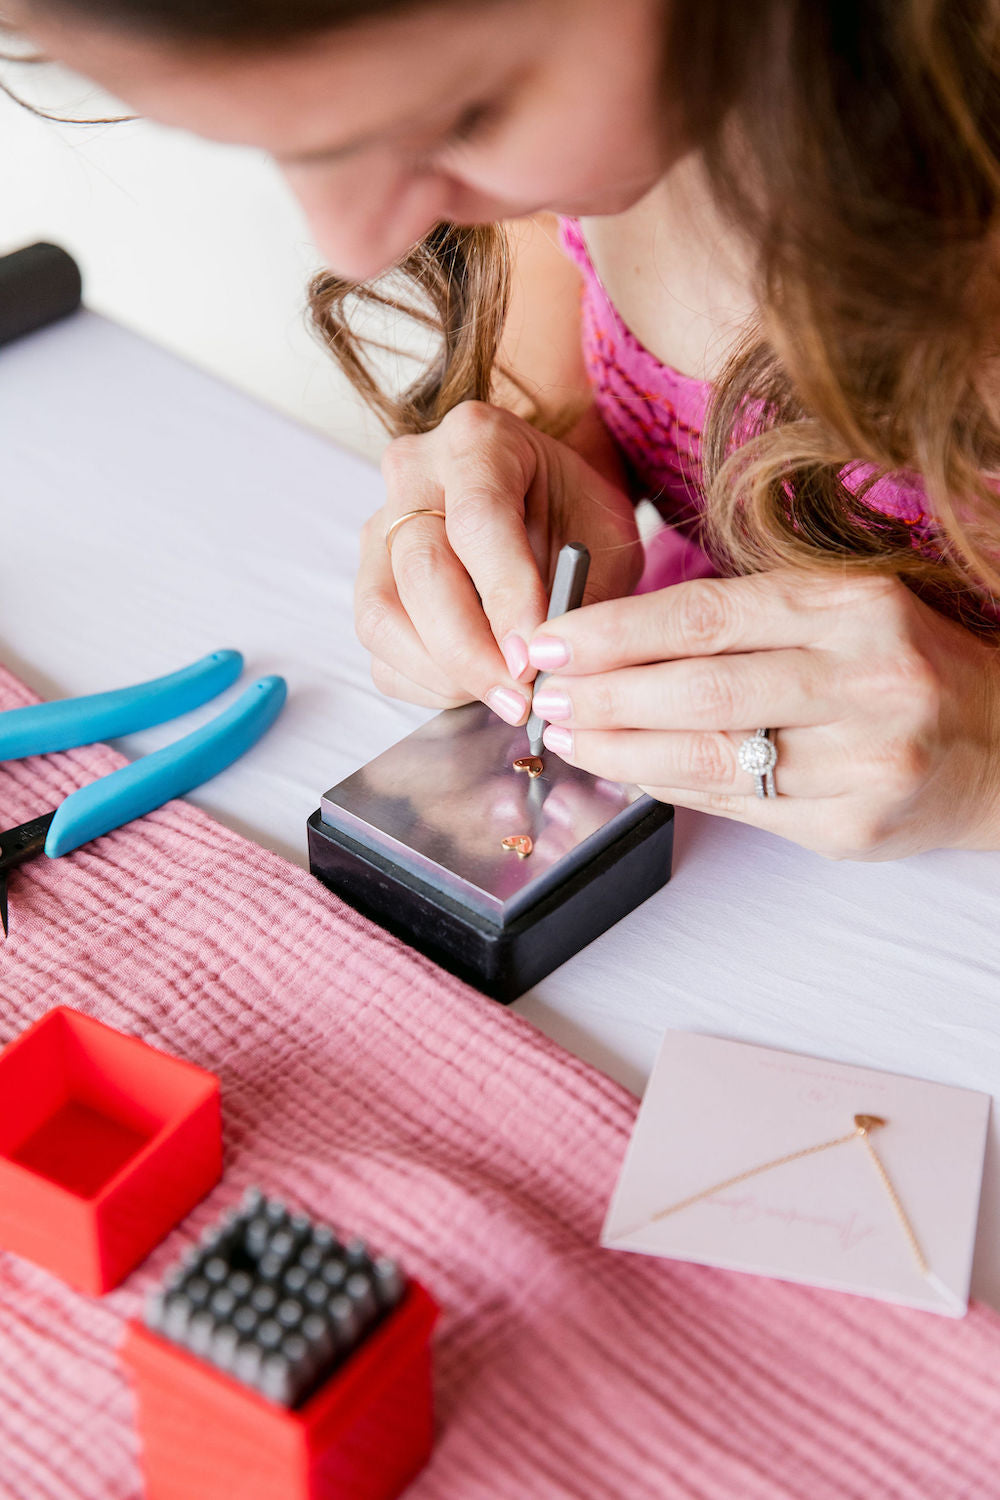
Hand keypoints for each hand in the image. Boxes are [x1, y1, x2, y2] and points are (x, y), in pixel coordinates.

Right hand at [355, 401, 641, 722]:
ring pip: (382, 614)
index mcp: (478, 440)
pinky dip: (426, 684)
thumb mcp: (602, 535)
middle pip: (420, 570)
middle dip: (471, 651)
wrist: (544, 496)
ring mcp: (379, 529)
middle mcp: (413, 474)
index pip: (478, 520)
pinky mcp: (369, 582)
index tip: (533, 658)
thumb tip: (554, 668)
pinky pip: (379, 650)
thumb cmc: (574, 510)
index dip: (505, 596)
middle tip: (520, 698)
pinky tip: (475, 688)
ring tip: (501, 696)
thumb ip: (582, 591)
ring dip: (443, 673)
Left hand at [526, 570, 999, 858]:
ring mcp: (864, 760)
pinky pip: (736, 806)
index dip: (614, 629)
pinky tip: (631, 769)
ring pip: (711, 757)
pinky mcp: (853, 826)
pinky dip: (672, 786)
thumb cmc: (899, 668)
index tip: (549, 639)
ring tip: (571, 735)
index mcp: (854, 607)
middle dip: (605, 694)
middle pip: (700, 689)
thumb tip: (618, 642)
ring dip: (623, 749)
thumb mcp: (841, 613)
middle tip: (546, 695)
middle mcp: (865, 680)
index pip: (706, 614)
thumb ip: (746, 622)